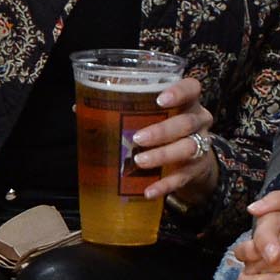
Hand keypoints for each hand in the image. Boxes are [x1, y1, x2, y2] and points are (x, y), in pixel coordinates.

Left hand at [131, 75, 218, 205]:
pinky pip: (182, 178)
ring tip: (140, 161)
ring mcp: (201, 145)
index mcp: (187, 101)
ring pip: (187, 148)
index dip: (179, 92)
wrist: (192, 158)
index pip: (191, 88)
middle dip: (162, 131)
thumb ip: (123, 108)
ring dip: (162, 155)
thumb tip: (78, 107)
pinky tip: (148, 191)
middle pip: (186, 122)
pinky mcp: (196, 170)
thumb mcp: (152, 113)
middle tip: (137, 138)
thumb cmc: (164, 126)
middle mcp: (198, 121)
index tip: (160, 99)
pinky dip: (164, 185)